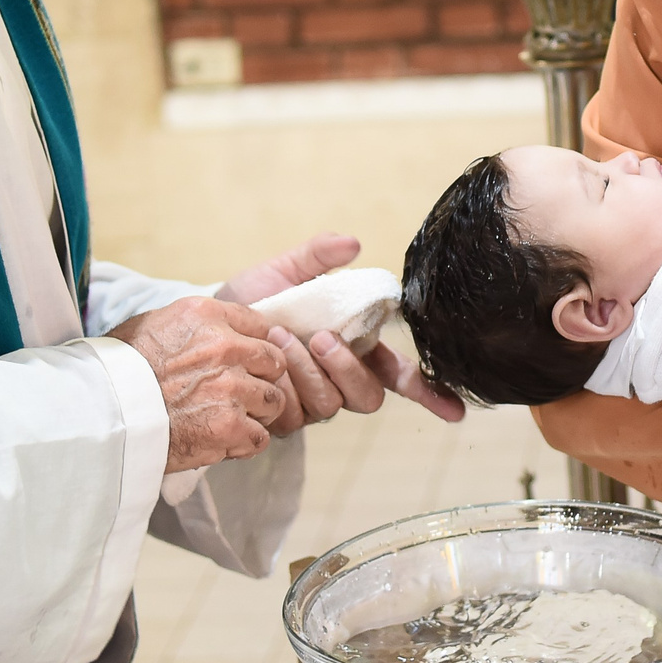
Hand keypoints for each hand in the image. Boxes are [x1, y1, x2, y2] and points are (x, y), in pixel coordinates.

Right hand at [109, 297, 291, 472]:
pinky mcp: (230, 426)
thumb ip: (195, 326)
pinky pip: (260, 438)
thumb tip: (217, 332)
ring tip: (229, 419)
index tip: (249, 361)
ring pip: (274, 401)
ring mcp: (231, 388)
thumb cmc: (119, 369)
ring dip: (256, 413)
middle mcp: (226, 348)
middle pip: (275, 363)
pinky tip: (222, 441)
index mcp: (207, 316)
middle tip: (240, 394)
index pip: (261, 324)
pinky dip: (244, 443)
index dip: (256, 346)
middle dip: (262, 379)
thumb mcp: (154, 324)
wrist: (100, 411)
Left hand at [216, 232, 465, 430]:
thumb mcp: (285, 271)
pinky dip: (282, 384)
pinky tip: (264, 360)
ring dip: (308, 371)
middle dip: (348, 369)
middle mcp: (337, 380)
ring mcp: (310, 402)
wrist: (206, 325)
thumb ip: (318, 255)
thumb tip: (353, 244)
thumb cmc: (252, 301)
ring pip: (331, 404)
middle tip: (322, 340)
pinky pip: (294, 414)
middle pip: (369, 396)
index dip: (430, 394)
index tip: (455, 411)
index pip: (400, 375)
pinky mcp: (281, 418)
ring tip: (280, 338)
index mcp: (354, 348)